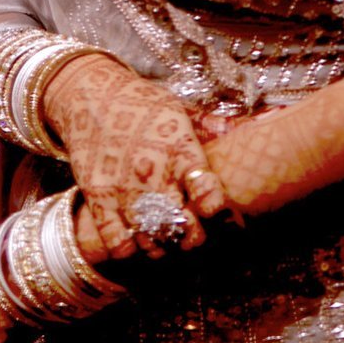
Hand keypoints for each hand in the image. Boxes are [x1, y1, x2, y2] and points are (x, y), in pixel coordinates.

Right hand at [41, 52, 233, 260]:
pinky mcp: (98, 197)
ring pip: (150, 239)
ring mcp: (123, 187)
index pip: (206, 192)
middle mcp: (152, 171)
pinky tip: (136, 236)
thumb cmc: (142, 104)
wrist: (90, 94)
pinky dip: (130, 248)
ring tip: (165, 238)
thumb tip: (253, 127)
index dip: (216, 211)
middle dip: (191, 238)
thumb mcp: (179, 109)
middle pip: (180, 225)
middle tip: (191, 235)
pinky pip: (117, 241)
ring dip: (162, 246)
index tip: (215, 213)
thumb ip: (212, 127)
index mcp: (179, 147)